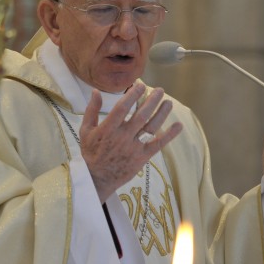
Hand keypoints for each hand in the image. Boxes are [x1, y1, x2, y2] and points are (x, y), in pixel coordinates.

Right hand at [79, 83, 182, 201]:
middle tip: (160, 90)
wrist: (97, 178)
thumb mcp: (86, 130)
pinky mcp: (142, 158)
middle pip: (141, 115)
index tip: (140, 85)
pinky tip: (178, 125)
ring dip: (162, 114)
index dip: (132, 95)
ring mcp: (133, 148)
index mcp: (108, 129)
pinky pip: (158, 144)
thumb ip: (91, 110)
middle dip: (152, 101)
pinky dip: (169, 135)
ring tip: (169, 103)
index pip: (122, 108)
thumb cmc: (91, 152)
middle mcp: (122, 137)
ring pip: (151, 128)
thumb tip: (96, 91)